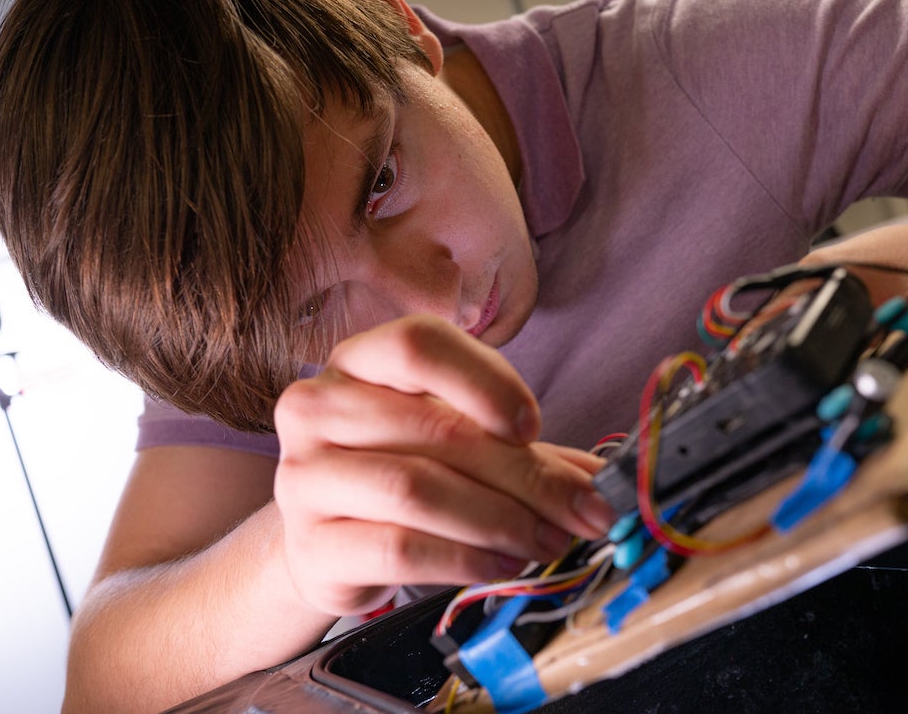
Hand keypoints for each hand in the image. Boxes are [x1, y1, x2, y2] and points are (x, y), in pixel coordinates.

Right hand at [273, 314, 615, 615]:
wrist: (324, 545)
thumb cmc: (396, 475)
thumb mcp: (453, 442)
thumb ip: (521, 448)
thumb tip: (603, 479)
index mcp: (356, 361)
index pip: (418, 343)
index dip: (485, 380)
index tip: (534, 425)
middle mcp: (317, 408)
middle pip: (436, 428)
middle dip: (526, 475)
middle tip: (583, 509)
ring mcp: (305, 478)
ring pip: (418, 489)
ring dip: (502, 520)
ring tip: (547, 540)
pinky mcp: (312, 545)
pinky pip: (401, 548)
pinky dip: (466, 558)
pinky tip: (502, 563)